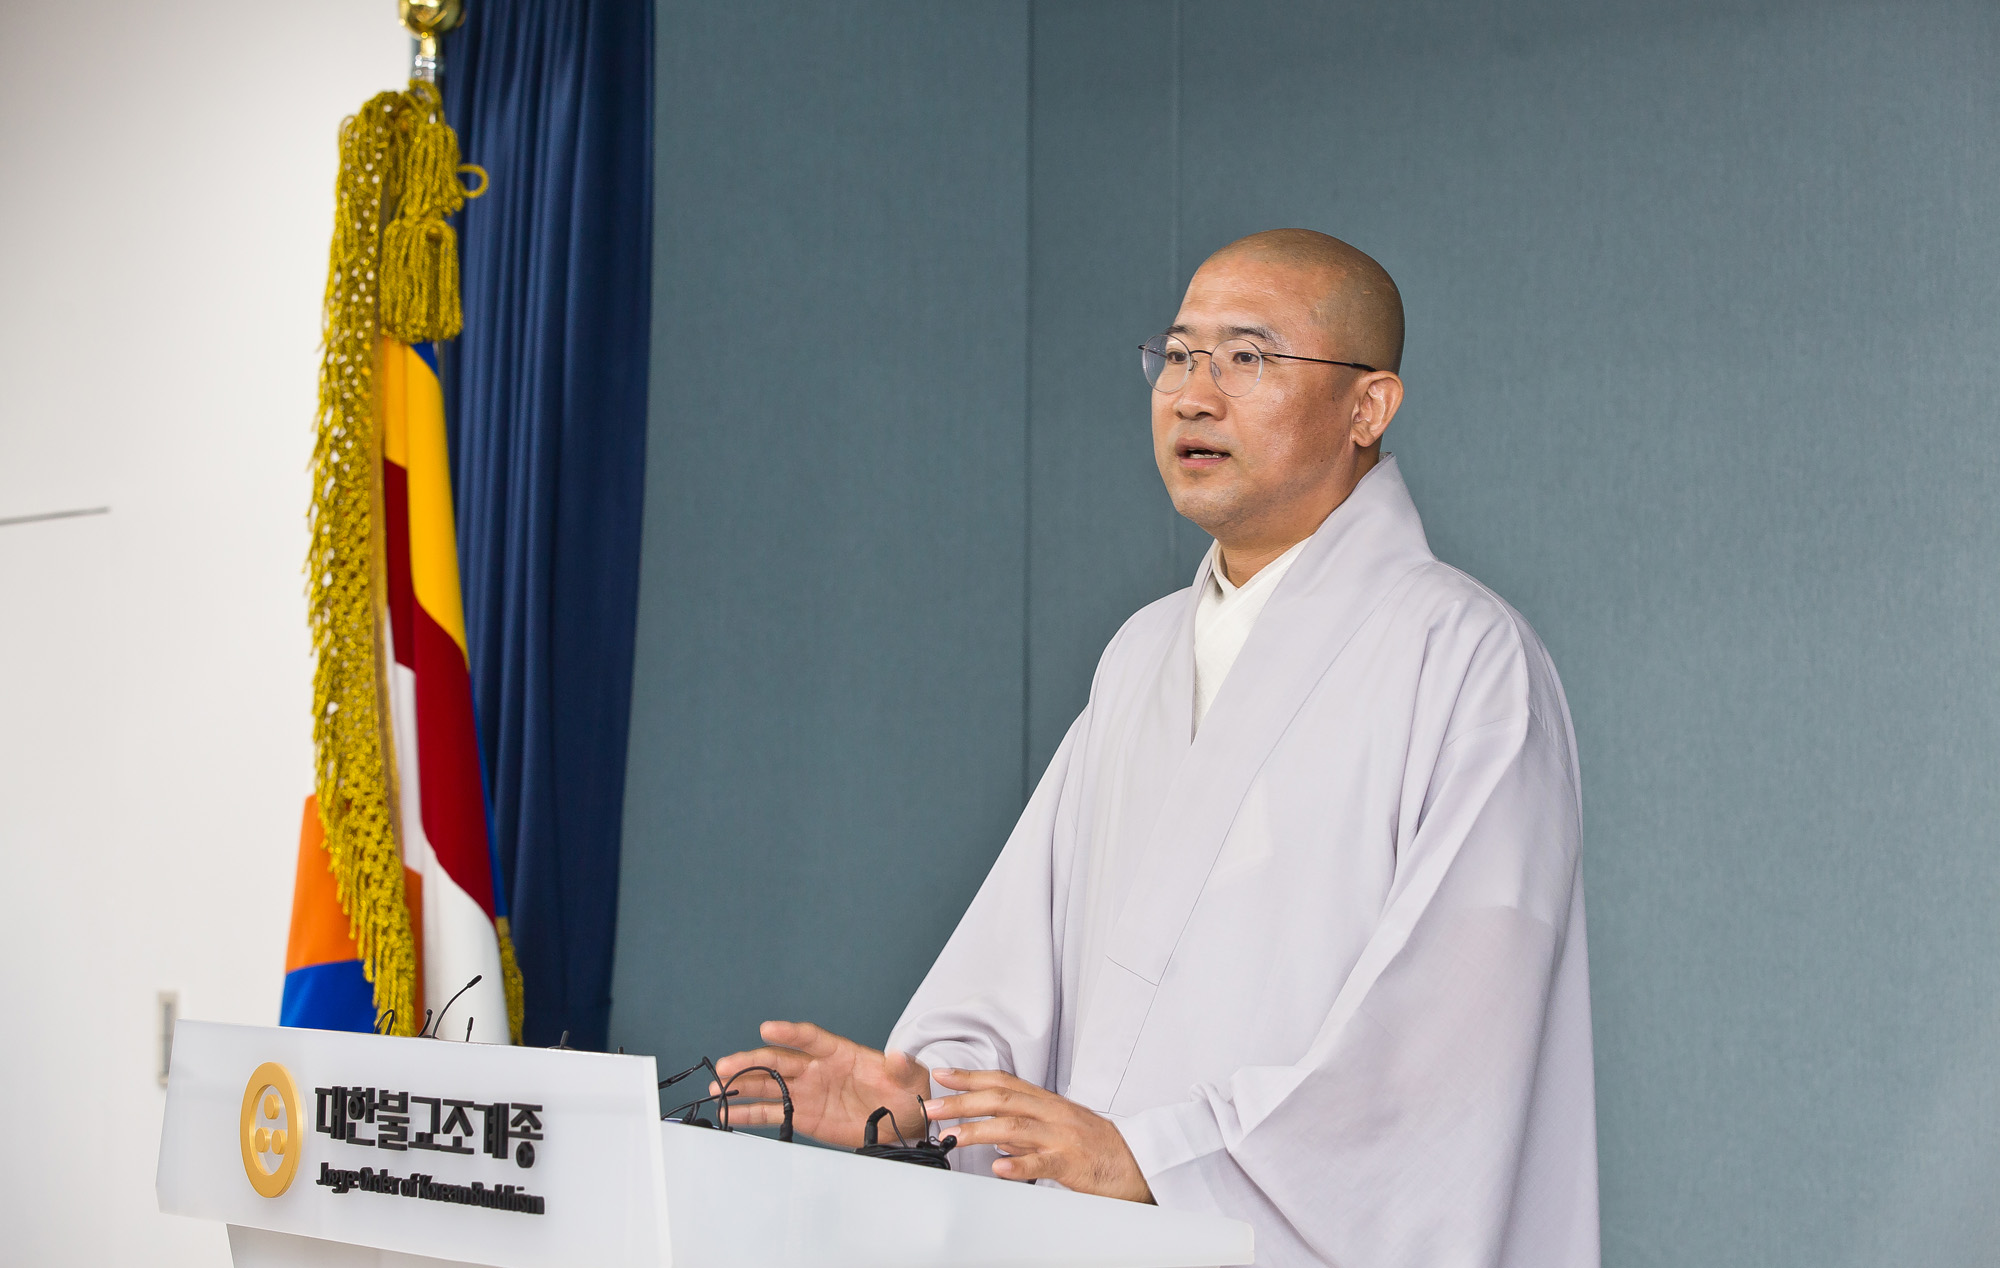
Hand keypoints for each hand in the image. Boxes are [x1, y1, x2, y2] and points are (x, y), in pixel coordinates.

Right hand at [711, 1020, 930, 1148]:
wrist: (903, 1121)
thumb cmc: (905, 1090)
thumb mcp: (908, 1076)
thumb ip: (900, 1067)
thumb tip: (898, 1056)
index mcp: (839, 1052)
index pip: (810, 1038)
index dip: (789, 1032)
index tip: (767, 1028)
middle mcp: (817, 1069)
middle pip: (778, 1061)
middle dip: (751, 1061)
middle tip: (726, 1064)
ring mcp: (806, 1092)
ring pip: (768, 1085)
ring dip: (741, 1086)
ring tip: (717, 1089)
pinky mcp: (802, 1115)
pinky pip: (771, 1113)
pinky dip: (748, 1113)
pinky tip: (728, 1113)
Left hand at [925, 1068, 1153, 1202]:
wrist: (1141, 1164)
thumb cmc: (1100, 1148)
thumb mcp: (1060, 1131)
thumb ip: (1027, 1132)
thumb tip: (995, 1135)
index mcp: (1049, 1103)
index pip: (1004, 1082)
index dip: (971, 1076)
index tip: (941, 1074)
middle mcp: (1053, 1114)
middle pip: (1002, 1100)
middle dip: (962, 1101)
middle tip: (931, 1106)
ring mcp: (1062, 1138)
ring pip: (1015, 1128)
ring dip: (978, 1130)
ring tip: (950, 1136)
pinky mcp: (1073, 1164)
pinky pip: (1042, 1164)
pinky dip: (1018, 1165)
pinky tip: (998, 1168)